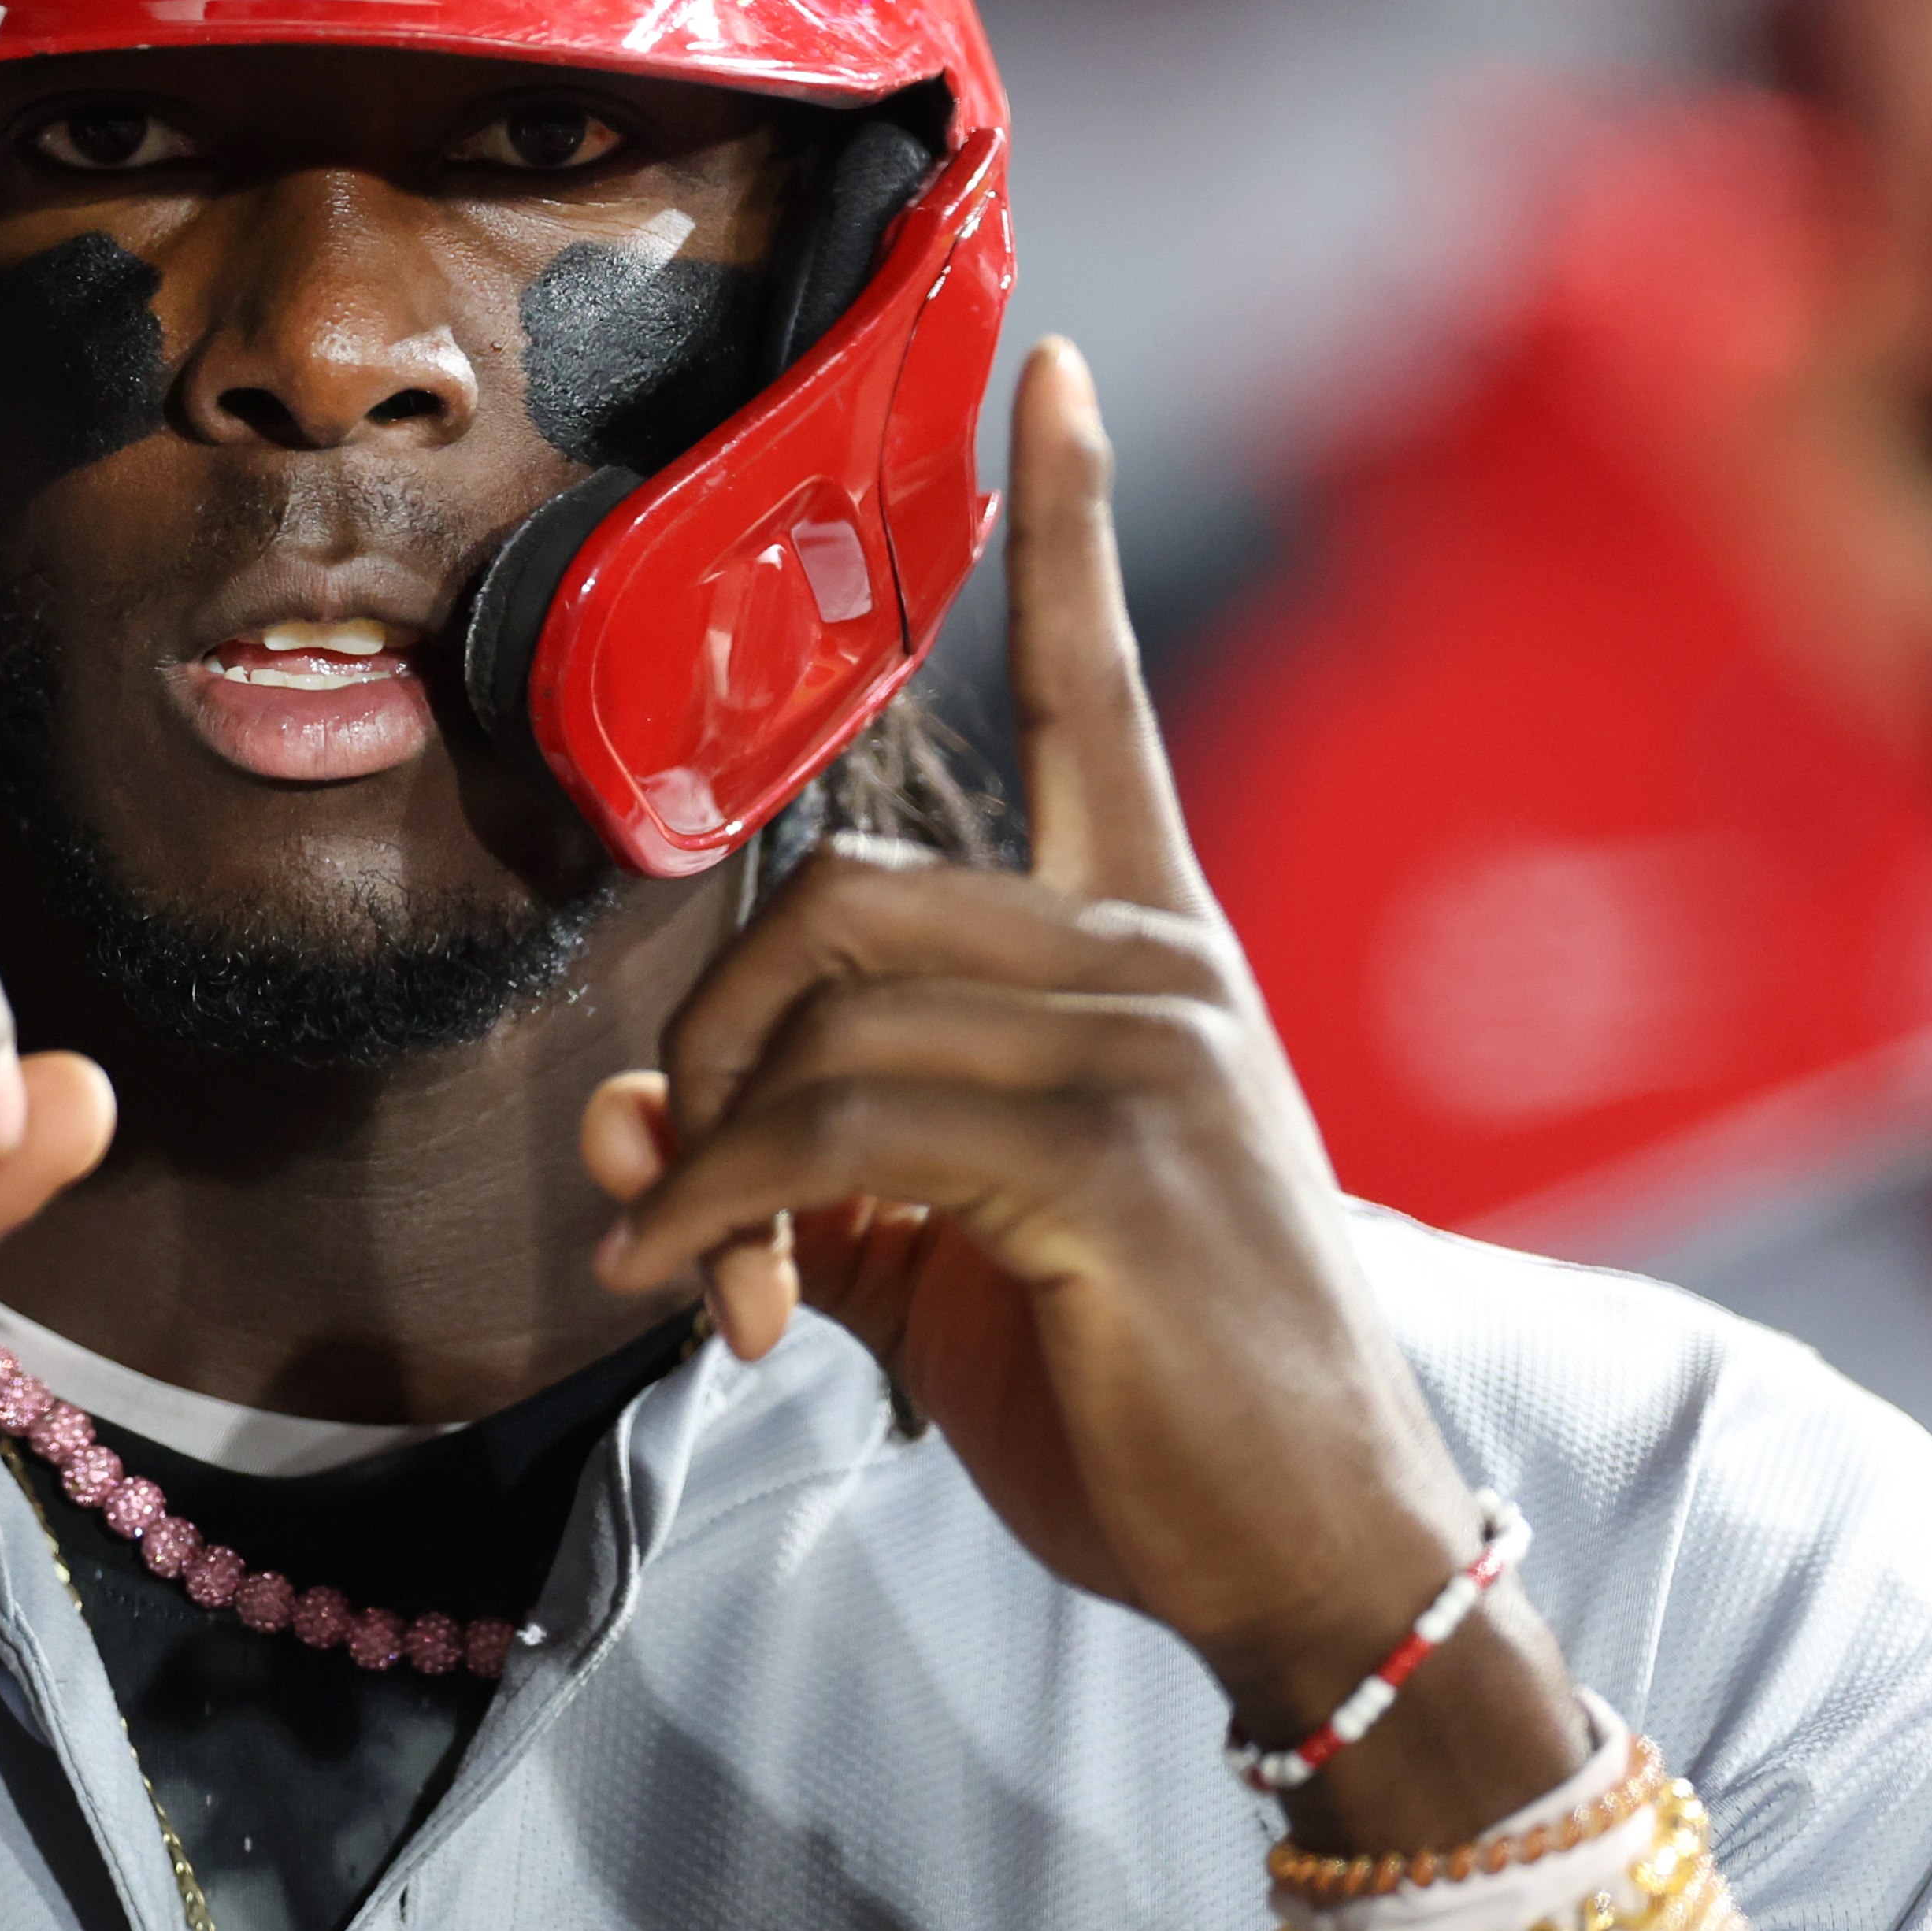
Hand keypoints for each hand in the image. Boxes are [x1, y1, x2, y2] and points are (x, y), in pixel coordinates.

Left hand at [584, 338, 1589, 1847]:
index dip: (1067, 527)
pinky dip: (723, 1214)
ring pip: (819, 1019)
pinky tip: (714, 1295)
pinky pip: (833, 1127)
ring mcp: (1141, 1046)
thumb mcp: (945, 1248)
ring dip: (706, 1159)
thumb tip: (615, 1111)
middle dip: (710, 1044)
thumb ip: (799, 1155)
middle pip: (837, 901)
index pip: (1094, 693)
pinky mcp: (1105, 1149)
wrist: (1316, 1558)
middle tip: (677, 1188)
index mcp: (1144, 948)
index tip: (1049, 372)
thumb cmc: (1142, 1388)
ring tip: (704, 1277)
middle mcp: (1151, 963)